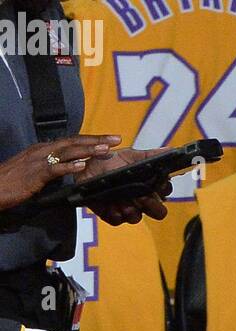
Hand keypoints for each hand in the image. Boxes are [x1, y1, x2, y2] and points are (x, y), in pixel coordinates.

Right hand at [0, 135, 119, 211]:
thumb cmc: (15, 182)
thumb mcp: (39, 172)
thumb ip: (55, 168)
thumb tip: (74, 169)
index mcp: (44, 149)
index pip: (71, 141)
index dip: (91, 139)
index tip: (110, 139)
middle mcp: (42, 150)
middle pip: (73, 142)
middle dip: (96, 140)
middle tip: (116, 139)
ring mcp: (38, 160)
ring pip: (67, 152)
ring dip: (87, 150)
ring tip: (105, 150)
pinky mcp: (34, 174)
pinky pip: (54, 169)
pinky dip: (69, 167)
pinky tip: (82, 166)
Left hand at [79, 147, 170, 223]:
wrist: (84, 166)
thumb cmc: (109, 161)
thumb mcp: (130, 156)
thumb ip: (150, 155)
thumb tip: (169, 150)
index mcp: (149, 187)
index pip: (165, 192)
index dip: (163, 189)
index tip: (158, 183)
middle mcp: (141, 200)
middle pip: (158, 212)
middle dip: (153, 206)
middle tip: (143, 197)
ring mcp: (127, 209)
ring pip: (137, 218)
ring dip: (131, 210)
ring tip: (122, 201)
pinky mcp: (111, 215)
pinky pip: (117, 220)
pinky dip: (114, 213)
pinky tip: (111, 205)